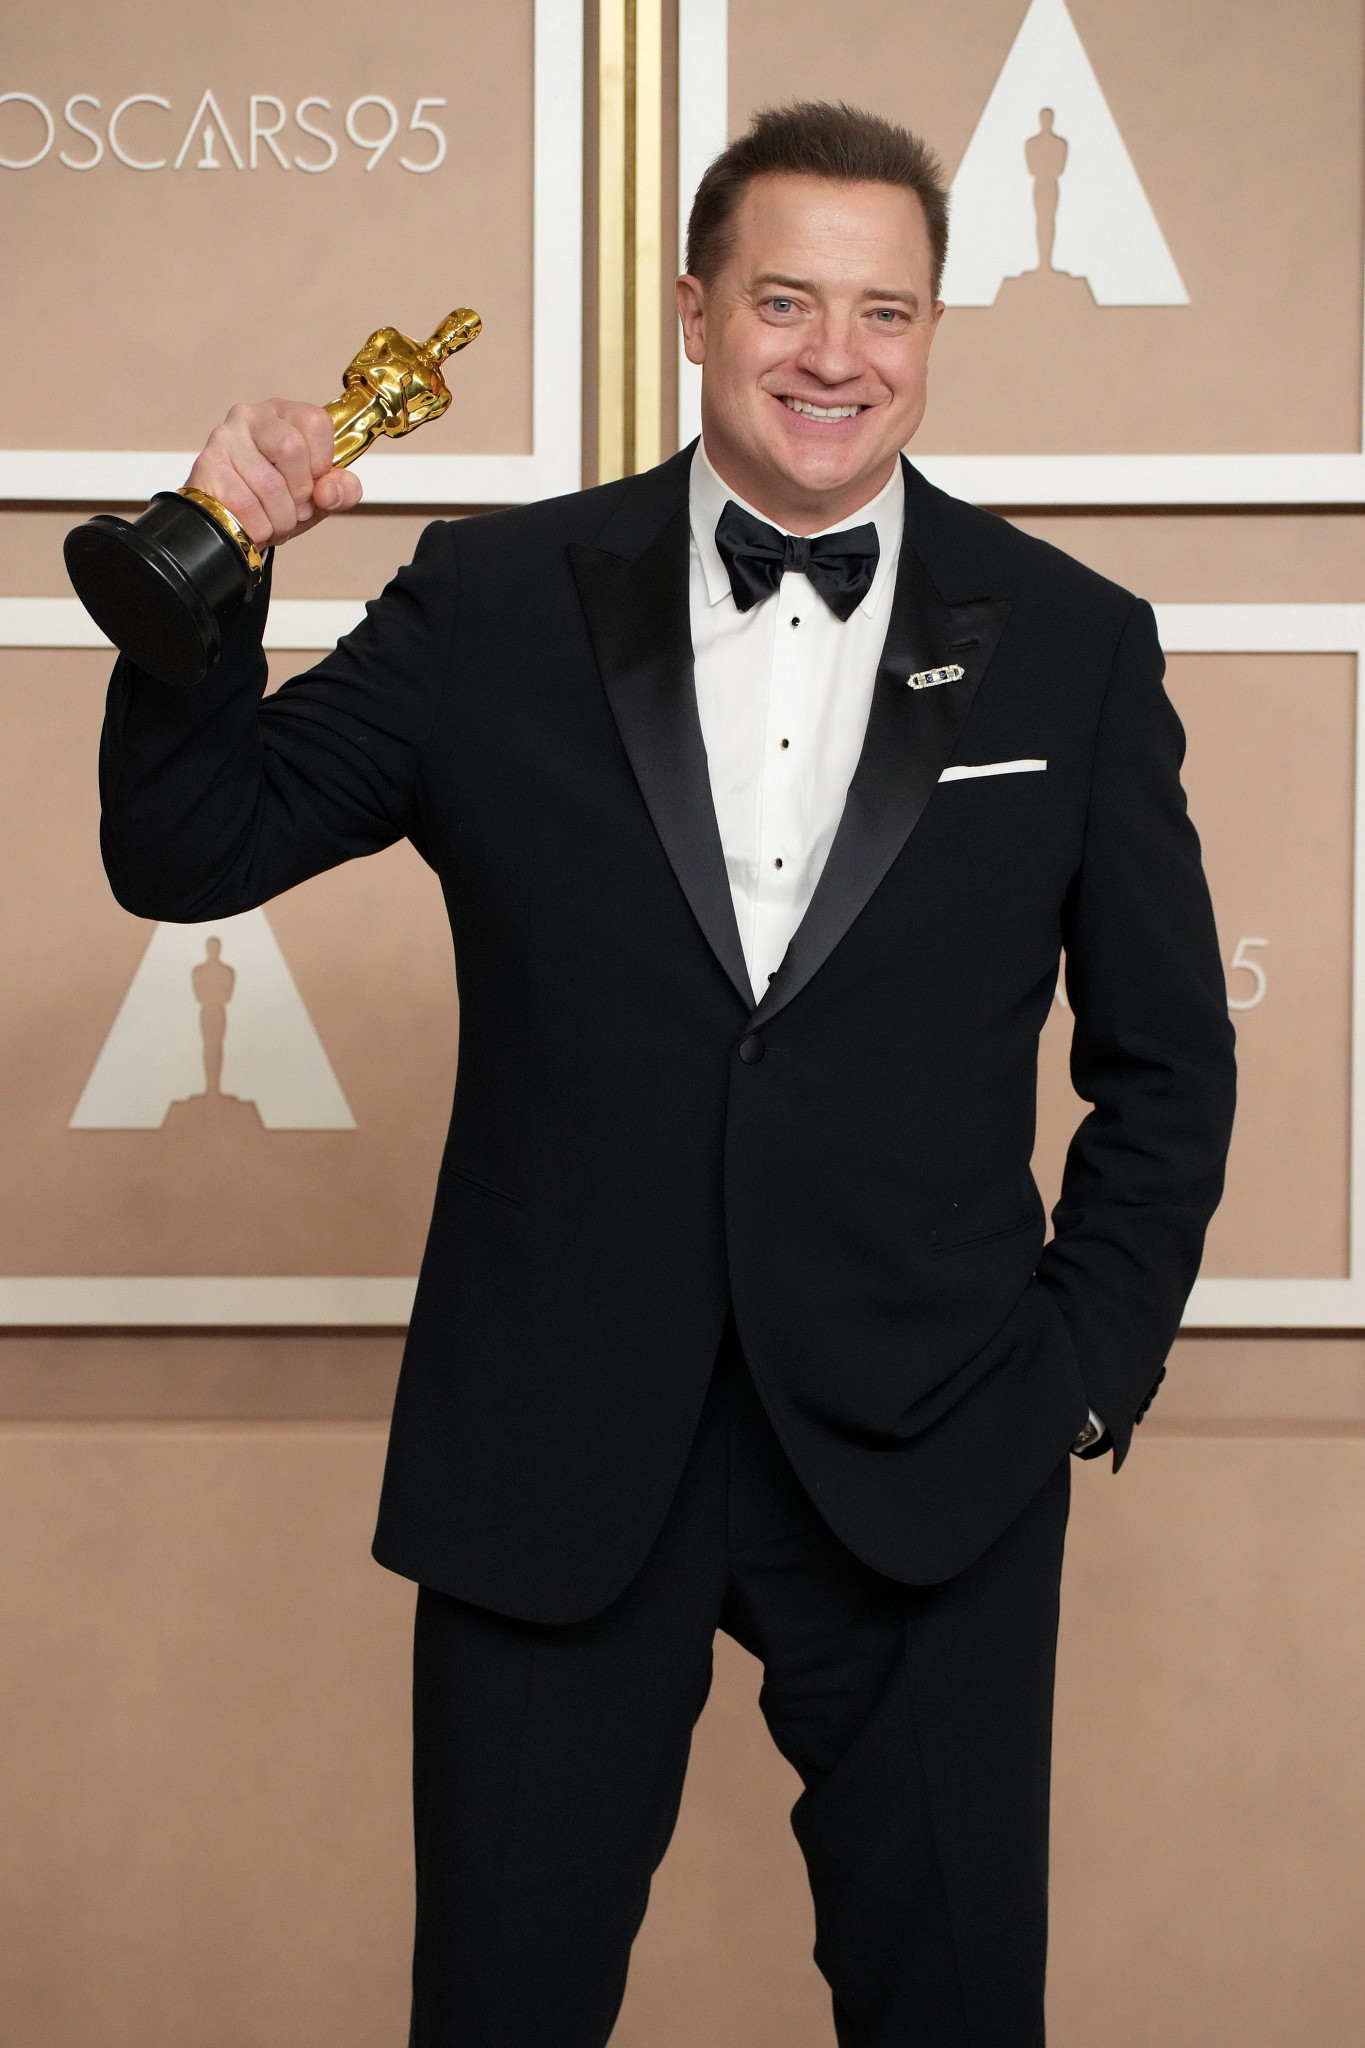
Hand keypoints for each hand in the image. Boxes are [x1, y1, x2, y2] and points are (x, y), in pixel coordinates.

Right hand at [184, 399, 362, 549]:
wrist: (235, 525)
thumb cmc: (277, 501)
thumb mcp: (320, 496)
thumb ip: (341, 490)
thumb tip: (326, 491)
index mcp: (283, 413)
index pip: (316, 422)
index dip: (323, 462)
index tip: (314, 484)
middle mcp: (250, 417)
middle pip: (290, 447)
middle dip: (300, 493)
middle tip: (295, 509)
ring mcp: (224, 439)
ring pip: (269, 485)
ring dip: (280, 519)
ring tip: (274, 521)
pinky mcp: (206, 467)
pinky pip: (246, 505)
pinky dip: (260, 527)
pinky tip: (255, 526)